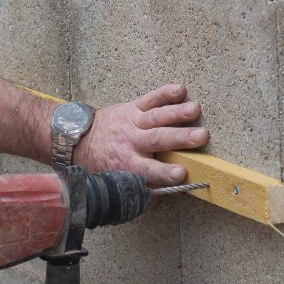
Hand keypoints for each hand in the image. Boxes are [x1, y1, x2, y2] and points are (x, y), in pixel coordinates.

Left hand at [75, 84, 208, 186]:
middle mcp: (132, 142)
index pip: (150, 170)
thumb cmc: (105, 162)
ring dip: (177, 113)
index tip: (182, 173)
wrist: (82, 138)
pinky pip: (150, 99)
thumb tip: (168, 194)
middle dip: (181, 138)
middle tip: (201, 136)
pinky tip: (180, 89)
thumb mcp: (118, 179)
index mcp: (128, 164)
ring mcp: (133, 122)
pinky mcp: (133, 107)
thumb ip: (141, 186)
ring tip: (195, 109)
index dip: (166, 173)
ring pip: (156, 117)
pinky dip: (165, 93)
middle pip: (158, 139)